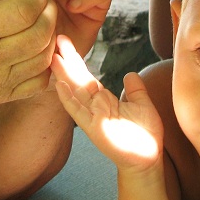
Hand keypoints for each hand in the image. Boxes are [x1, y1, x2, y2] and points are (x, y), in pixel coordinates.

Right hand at [52, 35, 162, 171]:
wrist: (147, 160)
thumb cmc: (145, 135)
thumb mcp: (143, 104)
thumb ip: (135, 89)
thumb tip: (130, 74)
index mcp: (105, 99)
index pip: (87, 75)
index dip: (76, 59)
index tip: (65, 43)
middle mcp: (95, 106)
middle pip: (77, 78)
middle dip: (67, 60)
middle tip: (54, 39)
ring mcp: (92, 117)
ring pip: (75, 91)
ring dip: (64, 75)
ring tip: (52, 57)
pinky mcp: (94, 128)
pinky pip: (78, 112)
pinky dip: (68, 99)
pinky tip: (59, 86)